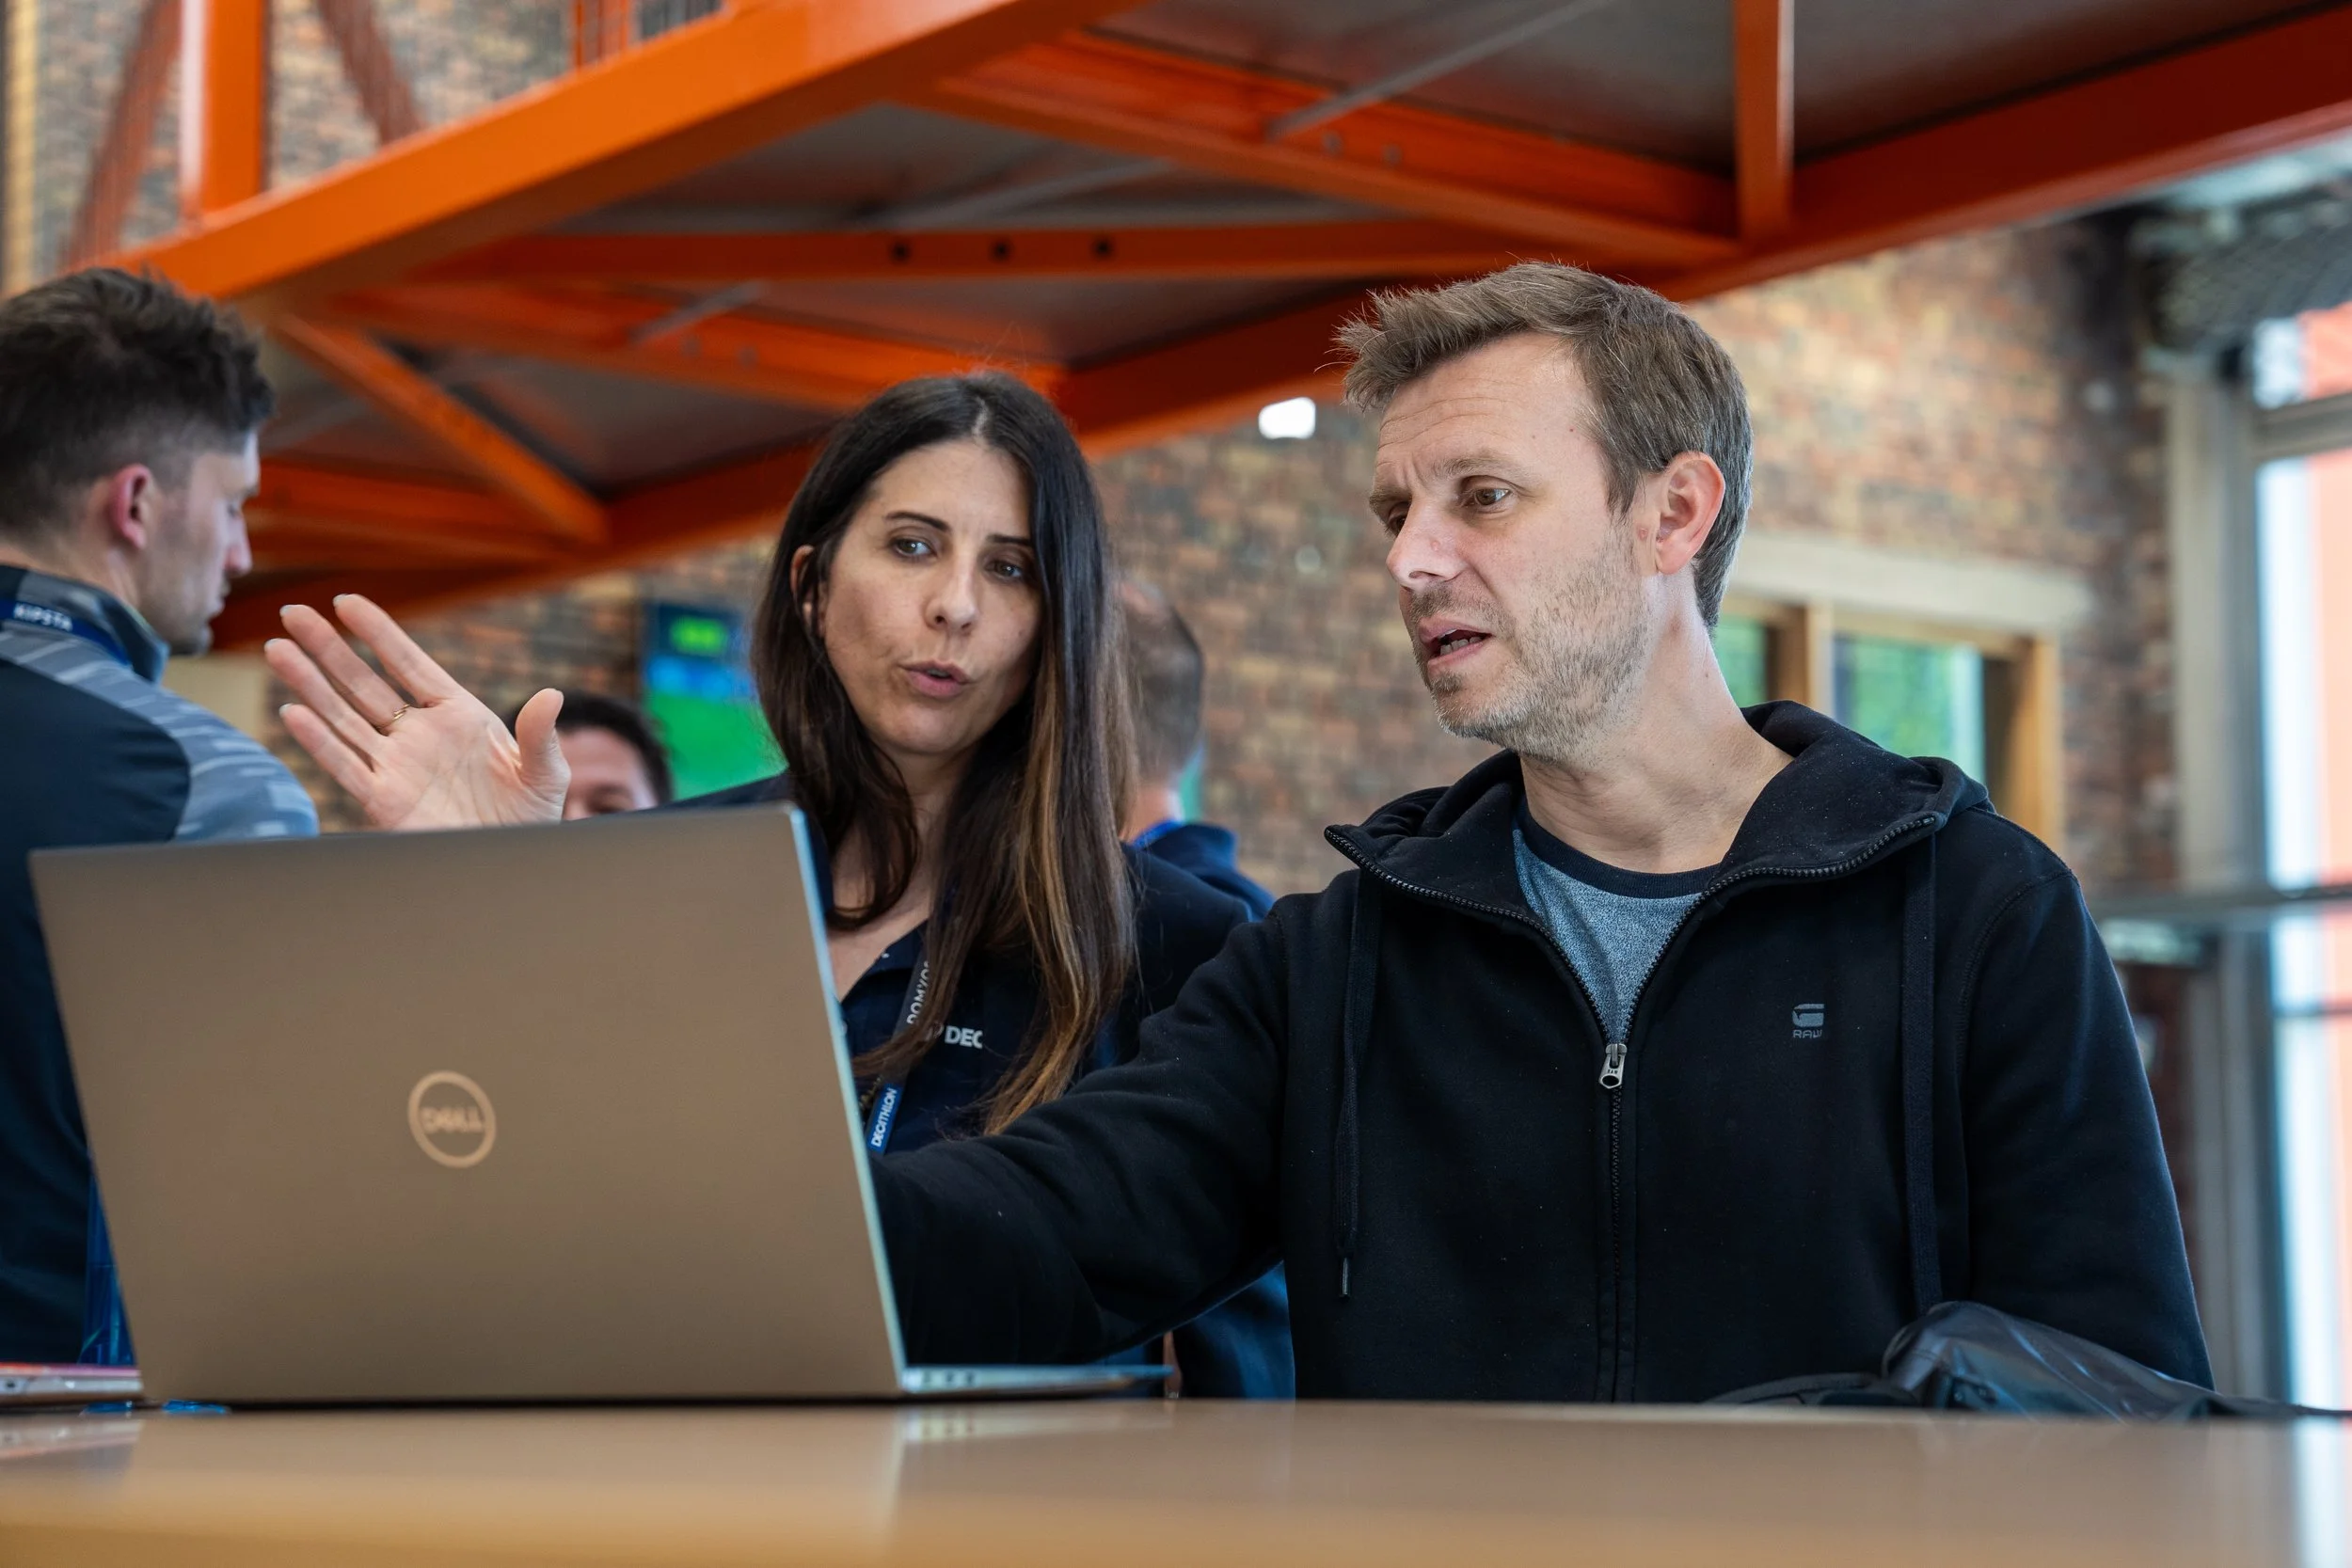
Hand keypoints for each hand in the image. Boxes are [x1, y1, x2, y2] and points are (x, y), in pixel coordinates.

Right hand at [263, 594, 568, 830]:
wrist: (511, 863)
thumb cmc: (530, 815)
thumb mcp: (545, 773)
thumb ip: (540, 736)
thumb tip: (551, 696)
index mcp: (457, 715)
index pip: (410, 664)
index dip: (379, 633)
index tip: (346, 601)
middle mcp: (418, 734)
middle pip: (364, 684)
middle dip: (329, 648)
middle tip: (293, 613)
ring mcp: (397, 766)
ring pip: (344, 718)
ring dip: (310, 685)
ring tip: (278, 651)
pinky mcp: (385, 802)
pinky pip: (346, 767)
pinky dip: (320, 742)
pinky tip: (293, 714)